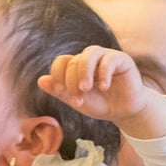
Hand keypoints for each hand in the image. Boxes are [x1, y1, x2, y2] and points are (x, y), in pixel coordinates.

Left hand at [38, 46, 165, 137]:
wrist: (125, 111)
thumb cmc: (101, 104)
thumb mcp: (78, 101)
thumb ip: (60, 91)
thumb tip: (41, 80)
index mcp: (76, 65)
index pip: (61, 62)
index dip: (57, 75)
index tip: (59, 91)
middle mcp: (89, 58)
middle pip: (73, 62)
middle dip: (72, 82)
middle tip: (78, 101)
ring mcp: (105, 56)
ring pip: (88, 54)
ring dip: (84, 72)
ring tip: (86, 89)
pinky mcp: (121, 59)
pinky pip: (108, 59)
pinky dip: (104, 73)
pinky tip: (104, 87)